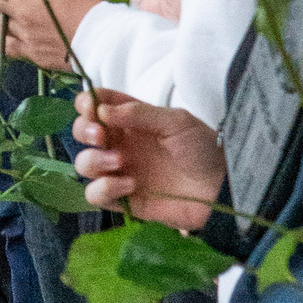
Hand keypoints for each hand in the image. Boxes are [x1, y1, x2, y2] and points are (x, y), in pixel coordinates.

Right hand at [71, 88, 224, 230]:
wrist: (221, 188)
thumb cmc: (203, 149)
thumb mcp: (176, 121)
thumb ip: (139, 112)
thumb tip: (101, 110)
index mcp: (131, 121)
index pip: (97, 105)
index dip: (87, 103)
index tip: (92, 108)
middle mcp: (120, 144)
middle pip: (82, 133)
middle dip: (84, 131)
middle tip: (101, 136)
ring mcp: (119, 172)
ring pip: (83, 164)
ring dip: (94, 160)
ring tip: (120, 162)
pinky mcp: (123, 199)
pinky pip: (94, 194)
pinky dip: (105, 188)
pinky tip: (129, 185)